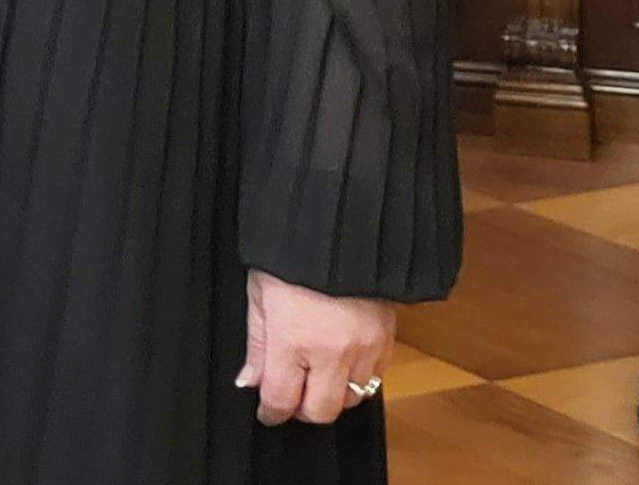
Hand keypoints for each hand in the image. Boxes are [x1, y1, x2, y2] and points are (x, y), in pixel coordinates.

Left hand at [239, 269, 393, 425]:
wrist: (339, 226)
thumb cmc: (290, 254)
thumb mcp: (260, 294)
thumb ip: (257, 344)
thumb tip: (251, 382)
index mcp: (292, 340)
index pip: (281, 400)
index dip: (271, 412)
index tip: (267, 412)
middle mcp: (330, 351)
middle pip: (321, 412)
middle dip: (302, 410)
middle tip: (293, 396)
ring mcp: (363, 347)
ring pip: (352, 399)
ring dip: (332, 395)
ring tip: (317, 376)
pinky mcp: (386, 337)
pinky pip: (375, 377)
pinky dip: (358, 377)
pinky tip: (342, 361)